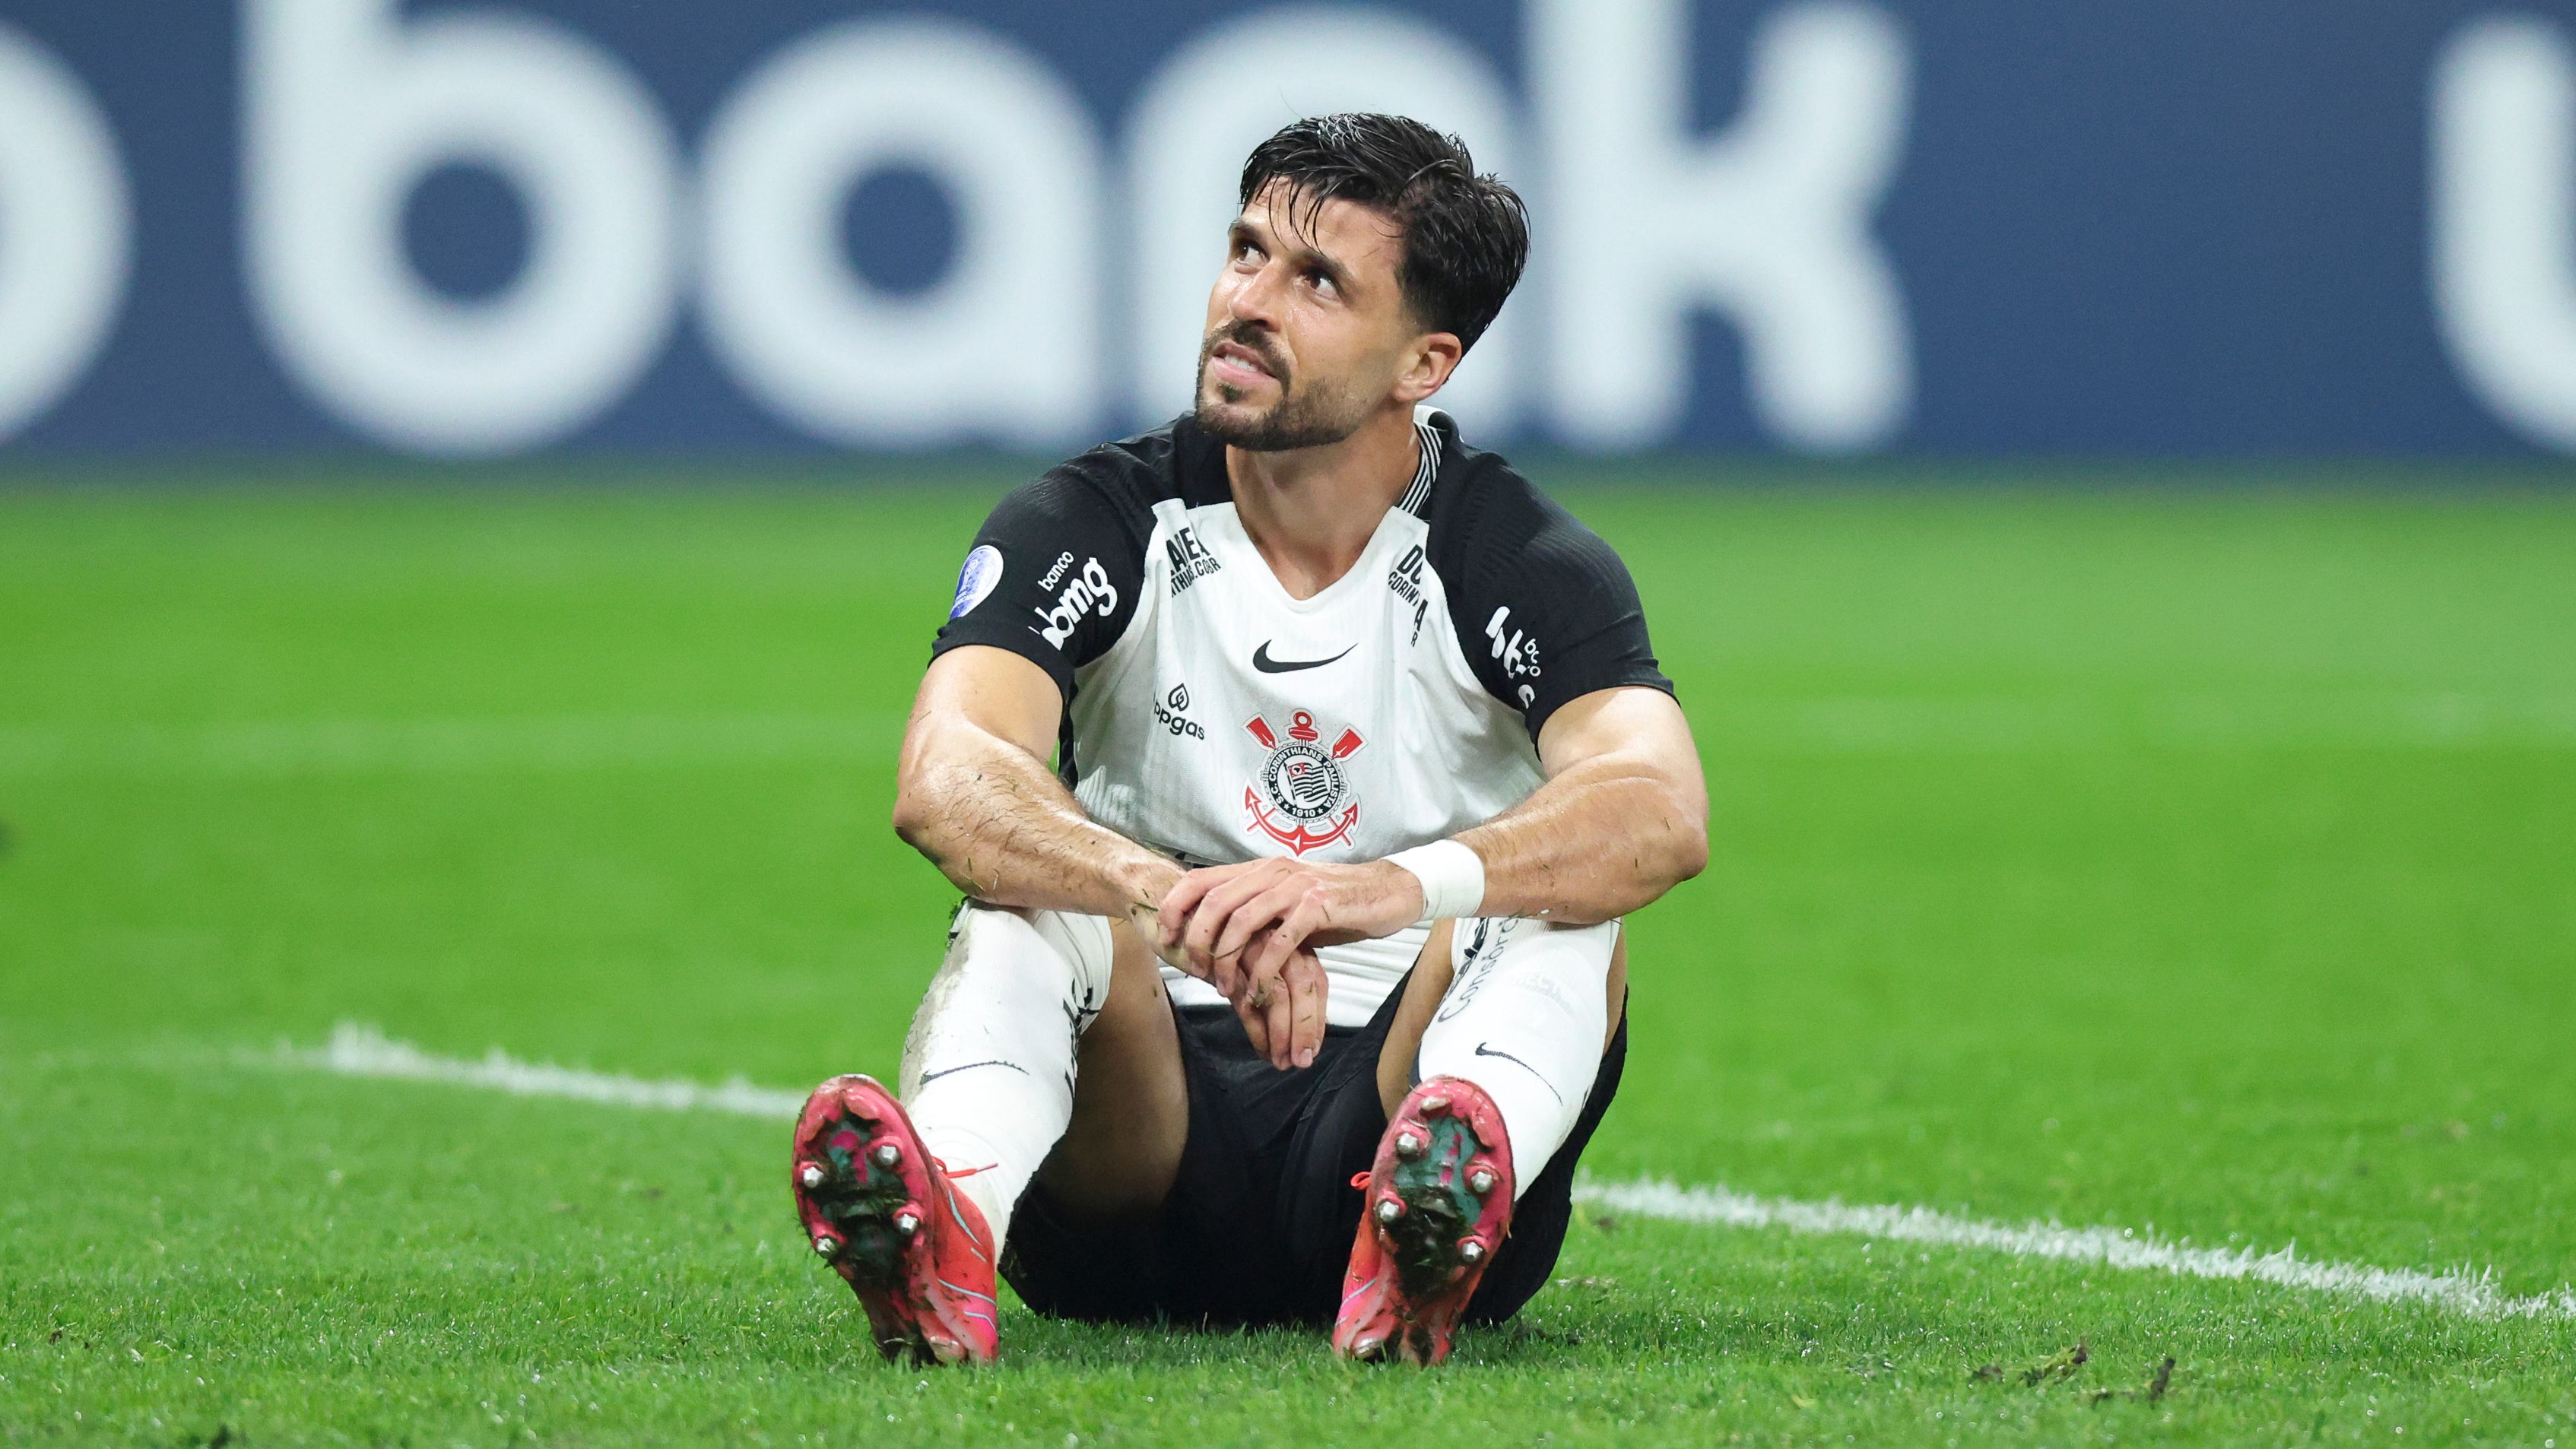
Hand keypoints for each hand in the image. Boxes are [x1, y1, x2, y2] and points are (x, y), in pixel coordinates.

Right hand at [1126, 885, 1324, 1069]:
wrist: (1159, 902)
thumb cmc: (1201, 930)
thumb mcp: (1239, 955)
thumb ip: (1260, 978)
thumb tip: (1279, 1018)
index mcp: (1282, 933)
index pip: (1314, 977)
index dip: (1316, 1014)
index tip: (1313, 1046)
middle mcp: (1271, 937)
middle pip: (1304, 985)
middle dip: (1306, 1027)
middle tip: (1303, 1061)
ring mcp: (1249, 946)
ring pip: (1278, 994)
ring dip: (1283, 1032)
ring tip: (1282, 1061)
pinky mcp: (1224, 959)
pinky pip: (1247, 1000)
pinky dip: (1257, 1029)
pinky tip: (1260, 1049)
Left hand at [1156, 858, 1424, 1067]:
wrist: (1388, 891)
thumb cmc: (1335, 903)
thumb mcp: (1287, 901)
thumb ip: (1256, 910)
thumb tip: (1220, 936)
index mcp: (1259, 868)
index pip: (1201, 879)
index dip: (1176, 906)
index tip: (1165, 936)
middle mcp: (1272, 871)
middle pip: (1215, 901)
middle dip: (1197, 940)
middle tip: (1194, 971)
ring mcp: (1294, 887)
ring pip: (1241, 920)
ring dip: (1226, 959)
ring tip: (1224, 988)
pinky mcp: (1317, 907)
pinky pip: (1278, 941)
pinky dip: (1263, 970)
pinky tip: (1259, 992)